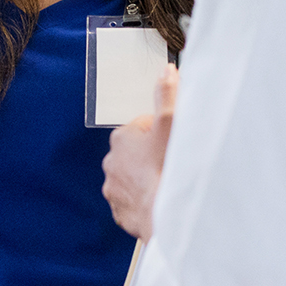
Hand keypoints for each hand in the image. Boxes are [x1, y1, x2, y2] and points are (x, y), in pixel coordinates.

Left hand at [102, 64, 176, 239]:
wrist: (166, 215)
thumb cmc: (169, 167)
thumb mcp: (171, 123)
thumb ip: (168, 93)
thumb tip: (166, 70)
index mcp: (121, 137)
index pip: (143, 126)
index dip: (162, 133)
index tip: (174, 143)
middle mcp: (111, 162)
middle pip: (137, 152)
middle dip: (153, 155)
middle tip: (173, 163)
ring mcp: (114, 189)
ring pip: (134, 177)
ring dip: (148, 177)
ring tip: (167, 182)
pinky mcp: (120, 211)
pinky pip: (133, 201)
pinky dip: (145, 200)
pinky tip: (160, 199)